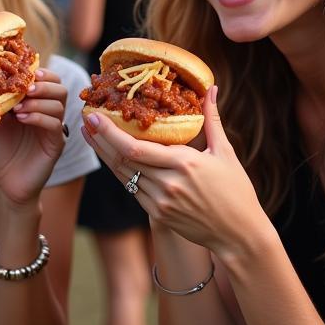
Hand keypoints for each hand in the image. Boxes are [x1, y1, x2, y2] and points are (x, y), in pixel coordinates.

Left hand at [0, 68, 67, 208]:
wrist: (2, 181)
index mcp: (35, 102)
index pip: (47, 79)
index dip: (39, 72)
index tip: (23, 72)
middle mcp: (48, 113)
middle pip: (60, 88)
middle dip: (43, 84)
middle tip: (25, 88)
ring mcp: (54, 128)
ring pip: (59, 104)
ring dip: (38, 101)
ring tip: (18, 107)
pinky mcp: (56, 144)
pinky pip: (55, 124)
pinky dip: (39, 117)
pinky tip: (22, 118)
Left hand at [81, 86, 264, 255]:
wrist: (239, 235)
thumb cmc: (236, 191)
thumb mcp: (225, 152)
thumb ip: (212, 119)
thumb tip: (211, 89)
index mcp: (184, 163)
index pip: (136, 148)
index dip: (111, 134)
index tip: (96, 117)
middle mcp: (168, 183)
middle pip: (123, 160)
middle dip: (100, 140)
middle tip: (85, 121)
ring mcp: (161, 202)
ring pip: (124, 176)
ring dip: (105, 156)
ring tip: (89, 136)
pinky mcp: (159, 216)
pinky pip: (132, 190)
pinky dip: (120, 173)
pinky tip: (110, 159)